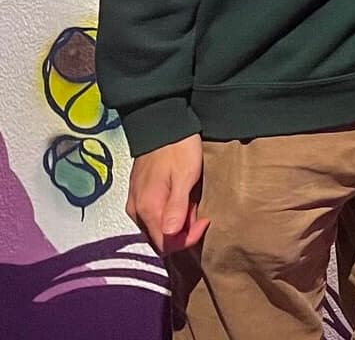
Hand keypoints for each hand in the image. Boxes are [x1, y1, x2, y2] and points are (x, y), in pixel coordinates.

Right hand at [126, 135, 209, 254]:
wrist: (162, 125)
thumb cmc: (178, 149)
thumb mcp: (185, 176)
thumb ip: (177, 207)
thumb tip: (171, 234)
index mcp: (147, 209)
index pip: (165, 244)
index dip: (188, 239)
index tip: (205, 221)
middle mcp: (136, 211)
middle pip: (160, 239)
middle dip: (183, 232)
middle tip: (200, 212)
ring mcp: (135, 204)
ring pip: (157, 228)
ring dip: (177, 223)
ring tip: (193, 204)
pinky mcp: (138, 196)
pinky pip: (153, 216)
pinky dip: (169, 215)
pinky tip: (183, 200)